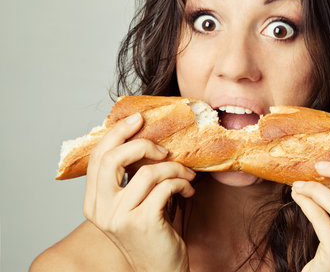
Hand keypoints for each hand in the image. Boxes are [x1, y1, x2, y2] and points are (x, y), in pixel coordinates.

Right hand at [83, 112, 195, 271]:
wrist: (160, 270)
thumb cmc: (152, 232)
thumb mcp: (134, 203)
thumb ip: (131, 178)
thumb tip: (146, 138)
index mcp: (93, 202)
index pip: (98, 157)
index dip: (117, 134)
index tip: (138, 120)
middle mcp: (101, 210)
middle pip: (113, 158)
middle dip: (142, 144)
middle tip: (164, 148)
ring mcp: (120, 218)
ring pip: (149, 171)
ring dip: (175, 169)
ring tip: (187, 175)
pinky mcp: (143, 222)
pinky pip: (166, 186)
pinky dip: (182, 182)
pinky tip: (189, 189)